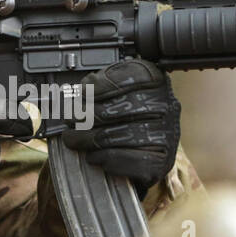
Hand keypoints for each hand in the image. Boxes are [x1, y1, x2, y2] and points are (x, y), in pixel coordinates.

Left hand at [61, 59, 180, 191]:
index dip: (100, 84)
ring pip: (116, 135)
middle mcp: (165, 105)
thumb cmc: (130, 117)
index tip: (80, 92)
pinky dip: (105, 158)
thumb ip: (103, 85)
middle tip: (70, 120)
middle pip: (117, 108)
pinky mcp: (161, 160)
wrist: (150, 151)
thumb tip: (79, 90)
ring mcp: (166, 134)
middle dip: (86, 115)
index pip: (129, 76)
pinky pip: (127, 159)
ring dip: (87, 139)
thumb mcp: (120, 91)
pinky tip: (93, 156)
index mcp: (156, 81)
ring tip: (72, 139)